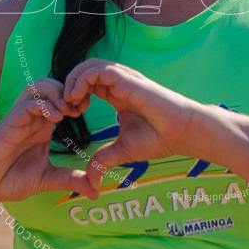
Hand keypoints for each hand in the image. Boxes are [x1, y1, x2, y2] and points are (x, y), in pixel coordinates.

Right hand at [0, 78, 98, 207]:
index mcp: (42, 126)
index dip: (75, 98)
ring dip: (56, 93)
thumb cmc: (11, 180)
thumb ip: (71, 180)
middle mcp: (32, 118)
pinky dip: (43, 105)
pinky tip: (55, 118)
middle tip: (78, 109)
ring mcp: (20, 119)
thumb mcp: (48, 179)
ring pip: (37, 87)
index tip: (85, 110)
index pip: (59, 96)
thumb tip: (94, 192)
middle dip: (68, 90)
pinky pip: (26, 104)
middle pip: (50, 83)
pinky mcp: (9, 125)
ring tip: (66, 112)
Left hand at [63, 59, 203, 190]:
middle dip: (69, 85)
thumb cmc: (159, 138)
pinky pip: (99, 70)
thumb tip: (91, 183)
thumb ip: (103, 161)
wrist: (181, 133)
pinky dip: (83, 80)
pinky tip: (79, 99)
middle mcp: (119, 83)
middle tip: (66, 108)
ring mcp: (124, 79)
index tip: (70, 115)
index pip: (88, 83)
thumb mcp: (122, 151)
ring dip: (74, 81)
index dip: (74, 95)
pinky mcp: (128, 79)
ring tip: (70, 102)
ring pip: (90, 66)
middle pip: (85, 70)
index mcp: (117, 95)